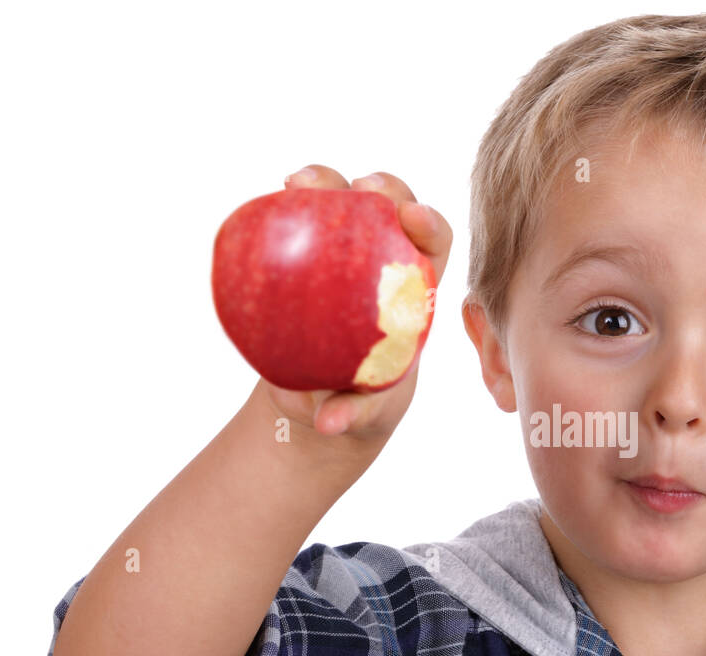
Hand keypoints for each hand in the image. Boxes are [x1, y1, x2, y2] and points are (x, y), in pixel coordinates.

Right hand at [260, 164, 451, 439]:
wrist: (324, 391)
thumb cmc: (358, 400)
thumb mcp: (360, 411)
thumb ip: (351, 412)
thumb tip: (327, 423)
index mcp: (414, 291)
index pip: (435, 246)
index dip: (430, 224)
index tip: (413, 218)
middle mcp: (384, 259)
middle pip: (395, 207)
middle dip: (386, 186)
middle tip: (361, 186)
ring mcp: (342, 248)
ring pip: (344, 200)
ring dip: (326, 182)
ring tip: (299, 183)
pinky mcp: (305, 249)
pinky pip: (297, 222)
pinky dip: (285, 208)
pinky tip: (271, 200)